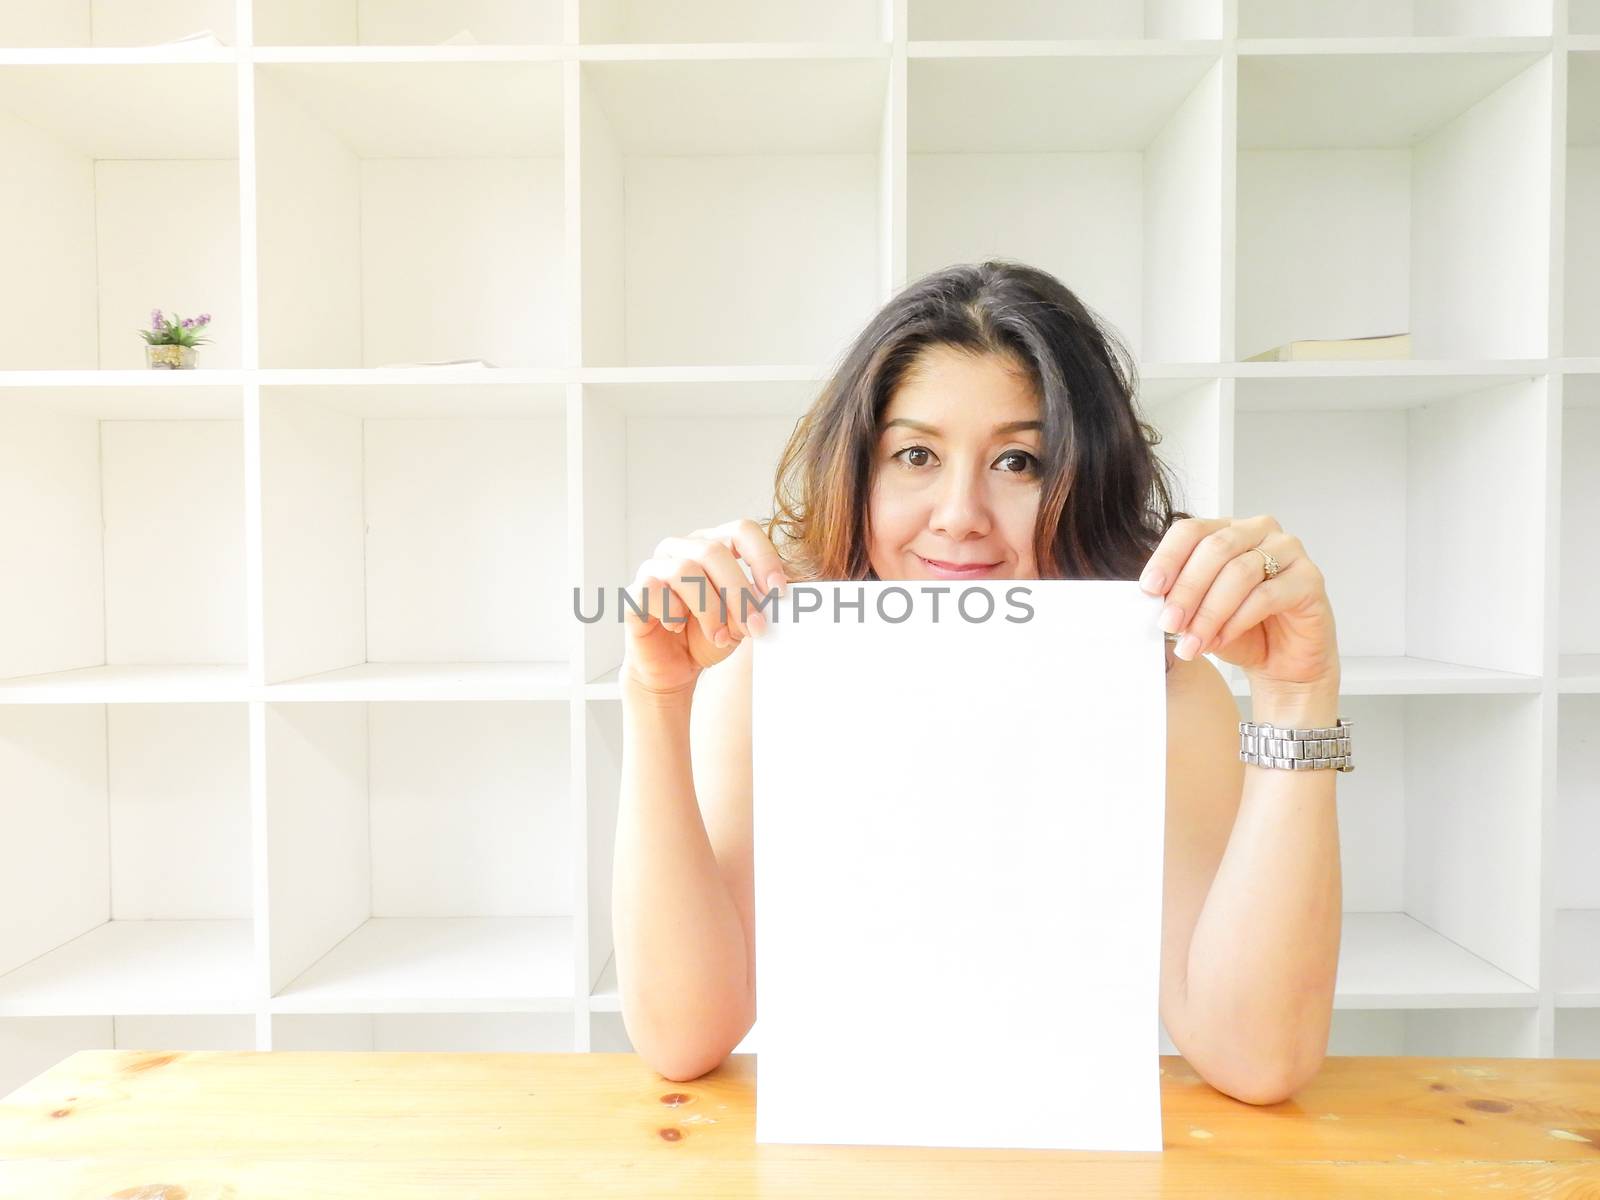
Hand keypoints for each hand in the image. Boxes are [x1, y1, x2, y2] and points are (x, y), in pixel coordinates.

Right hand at [621, 518, 790, 696]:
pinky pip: (655, 590)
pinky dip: (673, 613)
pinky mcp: (636, 590)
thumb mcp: (743, 620)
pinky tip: (678, 628)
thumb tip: (776, 595)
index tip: (778, 591)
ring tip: (720, 637)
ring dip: (710, 609)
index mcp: (713, 545)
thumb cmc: (708, 636)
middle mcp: (682, 548)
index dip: (763, 557)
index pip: (742, 530)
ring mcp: (655, 566)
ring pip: (686, 570)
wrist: (674, 668)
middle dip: (739, 592)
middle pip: (714, 551)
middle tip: (755, 626)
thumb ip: (758, 602)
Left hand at [1138, 515, 1339, 692]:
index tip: (1149, 589)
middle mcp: (1259, 531)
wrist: (1283, 665)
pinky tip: (1219, 641)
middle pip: (1215, 548)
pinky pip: (1266, 596)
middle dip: (1187, 589)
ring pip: (1239, 572)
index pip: (1191, 530)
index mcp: (1227, 530)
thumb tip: (1149, 597)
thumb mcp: (1198, 612)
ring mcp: (1288, 551)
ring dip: (1209, 612)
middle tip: (1168, 623)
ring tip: (1191, 642)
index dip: (1167, 558)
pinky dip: (1236, 621)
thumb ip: (1177, 598)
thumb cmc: (1241, 632)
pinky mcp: (1310, 579)